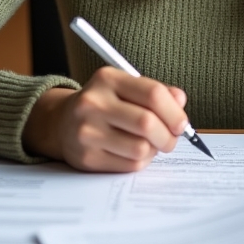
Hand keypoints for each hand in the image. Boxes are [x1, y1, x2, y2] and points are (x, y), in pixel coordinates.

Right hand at [22, 68, 188, 171]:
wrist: (61, 122)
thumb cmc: (104, 103)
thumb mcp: (125, 87)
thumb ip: (155, 92)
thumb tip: (180, 101)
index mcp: (108, 79)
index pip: (153, 94)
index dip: (175, 112)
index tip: (182, 123)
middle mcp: (94, 103)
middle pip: (148, 123)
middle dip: (169, 136)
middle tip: (172, 138)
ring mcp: (87, 132)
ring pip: (141, 148)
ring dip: (154, 150)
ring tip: (150, 143)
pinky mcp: (86, 158)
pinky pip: (130, 165)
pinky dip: (141, 161)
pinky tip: (134, 152)